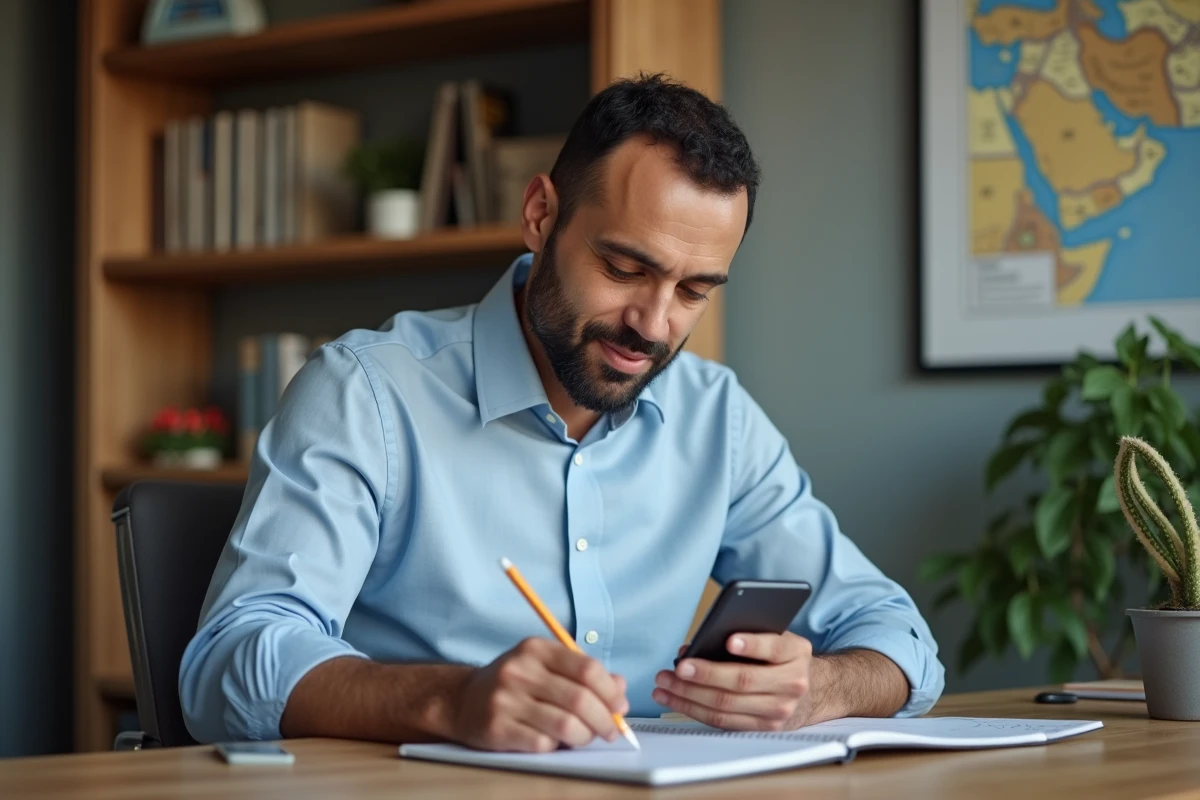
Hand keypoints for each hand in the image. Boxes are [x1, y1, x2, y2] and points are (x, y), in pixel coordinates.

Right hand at [451, 637, 629, 751]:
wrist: (461, 700)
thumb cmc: (514, 684)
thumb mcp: (545, 666)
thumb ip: (582, 673)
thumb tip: (620, 687)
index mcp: (535, 649)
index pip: (586, 669)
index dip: (610, 691)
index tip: (620, 706)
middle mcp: (519, 670)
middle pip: (580, 699)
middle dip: (604, 719)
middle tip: (611, 730)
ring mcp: (505, 700)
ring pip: (565, 725)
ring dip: (584, 736)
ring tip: (585, 737)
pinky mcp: (496, 728)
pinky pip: (543, 743)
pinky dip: (556, 746)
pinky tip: (554, 741)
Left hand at [653, 632, 814, 730]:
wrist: (812, 691)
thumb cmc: (782, 657)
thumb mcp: (775, 637)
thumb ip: (746, 635)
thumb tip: (696, 646)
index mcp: (796, 653)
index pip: (774, 647)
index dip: (751, 645)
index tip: (728, 640)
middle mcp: (792, 683)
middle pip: (743, 681)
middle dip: (706, 674)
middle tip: (679, 667)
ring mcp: (779, 710)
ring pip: (727, 705)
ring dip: (690, 695)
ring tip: (665, 683)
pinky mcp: (763, 728)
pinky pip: (723, 721)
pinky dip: (694, 710)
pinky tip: (674, 698)